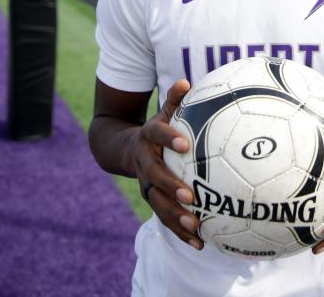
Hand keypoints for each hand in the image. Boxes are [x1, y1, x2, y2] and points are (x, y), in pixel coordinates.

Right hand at [135, 78, 203, 250]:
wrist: (122, 149)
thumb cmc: (155, 128)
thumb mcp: (162, 111)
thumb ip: (174, 99)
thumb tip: (185, 82)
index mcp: (148, 139)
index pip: (157, 136)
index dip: (169, 139)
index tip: (184, 144)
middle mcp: (145, 163)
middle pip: (155, 177)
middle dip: (171, 187)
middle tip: (189, 196)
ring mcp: (147, 184)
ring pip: (158, 203)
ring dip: (175, 217)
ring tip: (195, 226)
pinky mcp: (153, 200)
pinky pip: (165, 218)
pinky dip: (181, 232)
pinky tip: (201, 243)